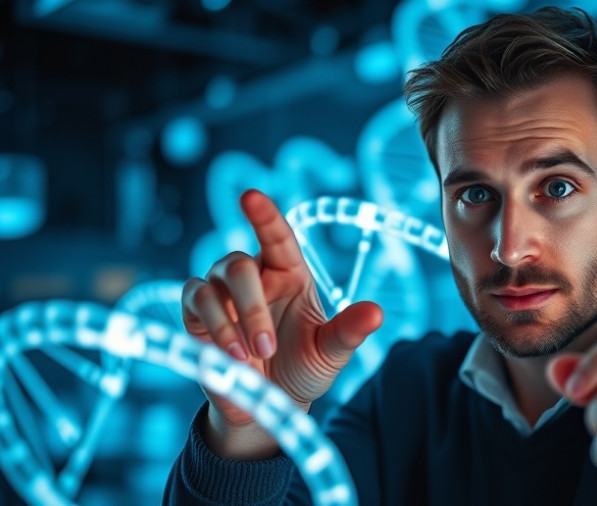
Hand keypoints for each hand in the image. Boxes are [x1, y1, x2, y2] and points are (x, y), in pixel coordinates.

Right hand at [182, 190, 382, 457]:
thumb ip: (349, 331)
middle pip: (239, 264)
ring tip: (251, 358)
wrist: (270, 406)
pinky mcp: (196, 315)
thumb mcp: (330, 352)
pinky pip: (194, 302)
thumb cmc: (303, 368)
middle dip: (252, 306)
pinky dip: (213, 328)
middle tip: (267, 348)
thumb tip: (378, 313)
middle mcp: (254, 275)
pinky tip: (231, 358)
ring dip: (232, 321)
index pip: (276, 235)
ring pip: (213, 282)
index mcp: (289, 273)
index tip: (250, 196)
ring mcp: (221, 292)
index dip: (264, 214)